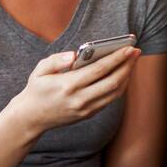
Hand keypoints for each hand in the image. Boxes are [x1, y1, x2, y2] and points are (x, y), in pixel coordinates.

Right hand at [11, 45, 140, 138]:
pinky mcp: (88, 114)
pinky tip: (123, 74)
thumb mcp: (39, 70)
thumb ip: (56, 60)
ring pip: (114, 93)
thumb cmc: (36, 89)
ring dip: (127, 76)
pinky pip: (109, 100)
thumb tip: (74, 55)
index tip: (129, 47)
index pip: (99, 70)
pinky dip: (119, 86)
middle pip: (112, 82)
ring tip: (132, 61)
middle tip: (136, 51)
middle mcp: (80, 99)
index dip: (117, 58)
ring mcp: (85, 109)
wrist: (30, 118)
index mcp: (68, 85)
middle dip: (127, 65)